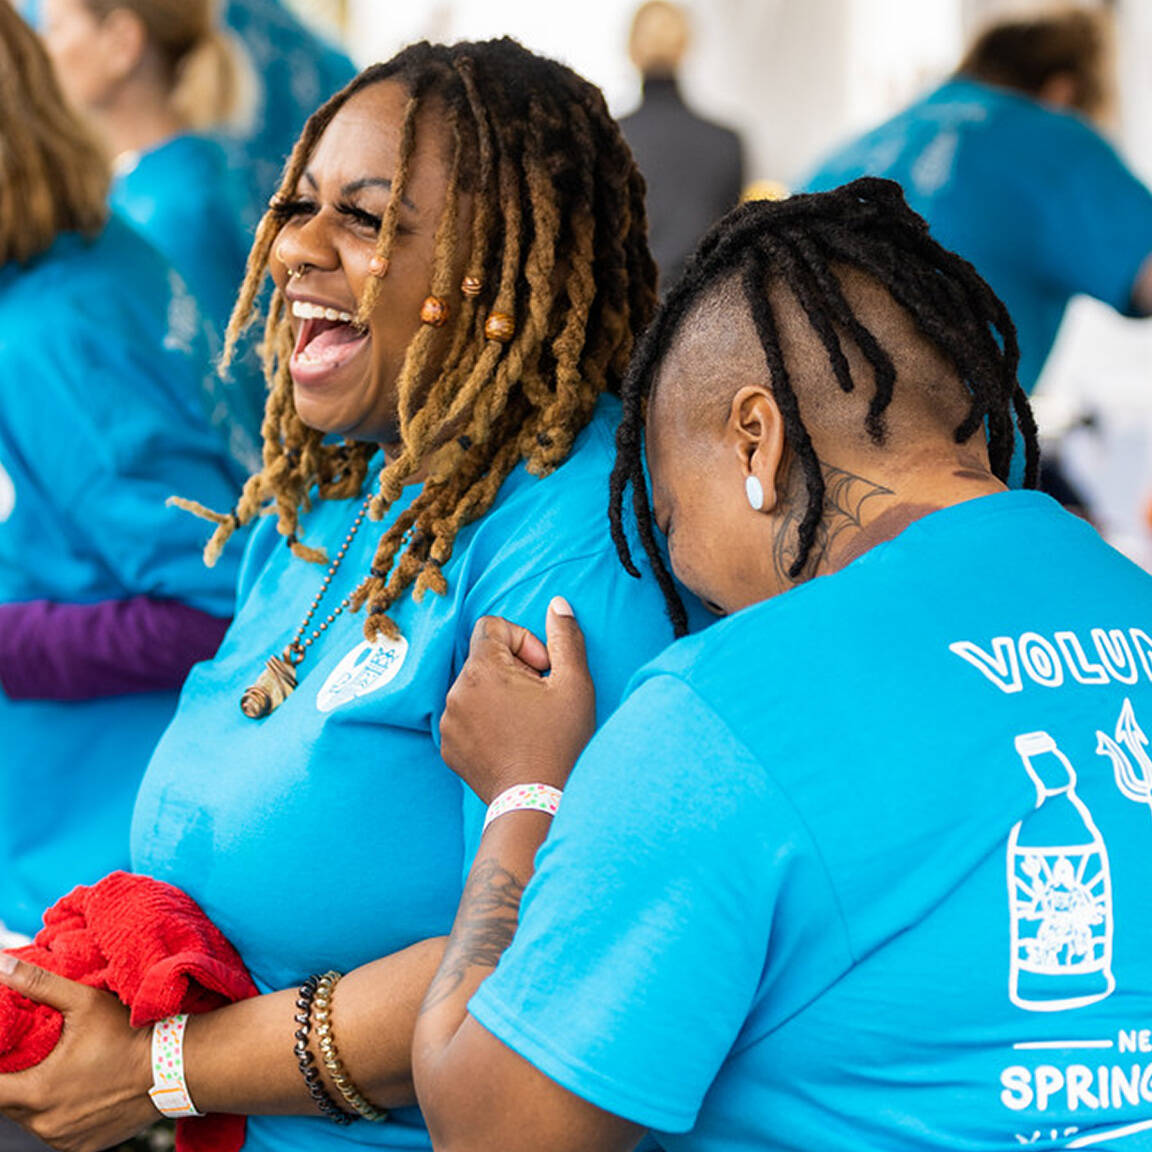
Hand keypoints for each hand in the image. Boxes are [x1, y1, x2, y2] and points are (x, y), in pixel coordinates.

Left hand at [0, 955, 155, 1151]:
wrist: (174, 1067)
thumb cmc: (129, 1034)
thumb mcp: (85, 1002)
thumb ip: (39, 985)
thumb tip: (3, 967)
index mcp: (36, 1092)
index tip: (5, 1054)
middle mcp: (45, 1124)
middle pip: (8, 1104)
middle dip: (14, 1080)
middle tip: (35, 1056)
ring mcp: (63, 1139)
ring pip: (32, 1120)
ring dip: (37, 1099)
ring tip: (61, 1072)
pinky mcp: (81, 1148)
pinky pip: (57, 1133)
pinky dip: (59, 1115)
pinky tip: (80, 1092)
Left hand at [441, 597, 595, 802]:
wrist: (537, 804)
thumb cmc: (559, 743)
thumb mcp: (574, 684)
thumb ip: (565, 637)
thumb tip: (558, 604)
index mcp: (482, 670)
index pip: (492, 626)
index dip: (522, 640)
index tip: (542, 669)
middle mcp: (455, 692)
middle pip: (484, 658)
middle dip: (513, 668)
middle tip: (539, 698)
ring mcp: (448, 722)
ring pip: (475, 687)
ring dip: (500, 694)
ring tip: (527, 721)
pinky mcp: (448, 747)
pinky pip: (466, 715)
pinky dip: (486, 719)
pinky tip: (512, 740)